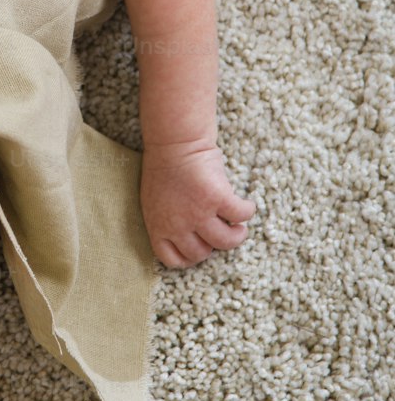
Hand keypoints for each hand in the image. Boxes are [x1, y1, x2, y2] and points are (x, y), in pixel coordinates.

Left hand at [140, 141, 255, 268]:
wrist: (174, 142)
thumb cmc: (163, 167)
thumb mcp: (154, 201)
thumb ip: (167, 220)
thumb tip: (188, 234)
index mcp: (159, 226)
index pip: (172, 259)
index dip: (189, 257)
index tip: (200, 248)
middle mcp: (178, 225)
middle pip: (201, 254)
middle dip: (211, 246)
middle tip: (219, 232)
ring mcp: (198, 214)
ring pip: (225, 242)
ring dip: (236, 236)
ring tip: (239, 228)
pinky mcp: (218, 198)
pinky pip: (241, 214)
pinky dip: (247, 211)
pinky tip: (246, 205)